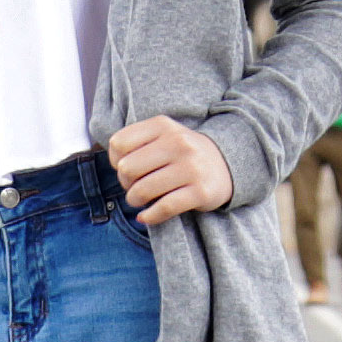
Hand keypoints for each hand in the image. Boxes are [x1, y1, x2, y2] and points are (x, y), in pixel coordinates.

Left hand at [107, 114, 232, 225]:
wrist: (226, 163)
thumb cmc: (183, 153)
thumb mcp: (163, 135)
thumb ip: (137, 142)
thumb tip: (115, 165)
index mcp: (163, 125)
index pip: (119, 143)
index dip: (115, 160)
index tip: (125, 167)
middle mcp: (178, 143)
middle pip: (127, 168)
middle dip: (125, 183)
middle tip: (134, 186)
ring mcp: (191, 167)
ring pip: (143, 190)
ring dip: (135, 201)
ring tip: (140, 200)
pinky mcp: (201, 192)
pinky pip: (164, 208)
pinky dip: (150, 216)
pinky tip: (147, 216)